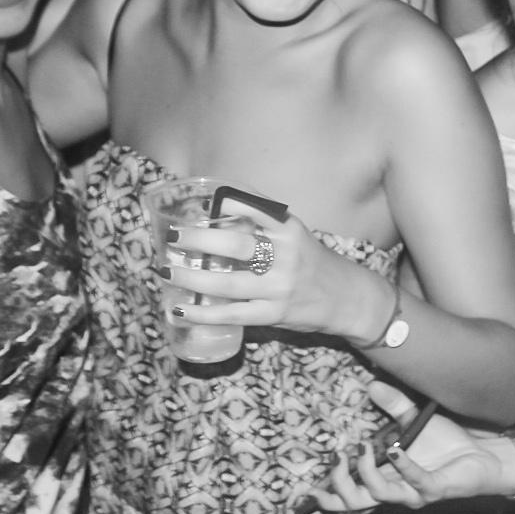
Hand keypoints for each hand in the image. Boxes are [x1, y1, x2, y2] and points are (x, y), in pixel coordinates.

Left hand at [159, 204, 386, 337]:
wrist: (347, 297)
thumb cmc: (312, 261)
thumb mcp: (295, 234)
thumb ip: (263, 220)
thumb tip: (219, 199)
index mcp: (290, 230)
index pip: (256, 210)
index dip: (228, 203)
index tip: (201, 202)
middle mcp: (286, 256)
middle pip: (237, 246)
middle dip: (199, 240)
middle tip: (173, 237)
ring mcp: (280, 287)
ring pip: (228, 283)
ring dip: (192, 278)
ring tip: (167, 271)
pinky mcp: (275, 314)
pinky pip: (233, 314)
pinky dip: (203, 313)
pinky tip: (181, 310)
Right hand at [309, 381, 513, 511]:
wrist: (484, 454)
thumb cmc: (448, 443)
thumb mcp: (414, 420)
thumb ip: (393, 405)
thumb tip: (371, 383)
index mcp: (386, 479)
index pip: (349, 496)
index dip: (328, 496)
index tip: (310, 488)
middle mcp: (397, 491)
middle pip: (356, 503)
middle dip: (340, 486)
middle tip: (338, 460)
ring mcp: (415, 493)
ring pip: (381, 495)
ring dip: (368, 473)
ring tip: (363, 449)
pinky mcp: (436, 489)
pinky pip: (415, 482)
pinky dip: (403, 466)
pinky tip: (396, 449)